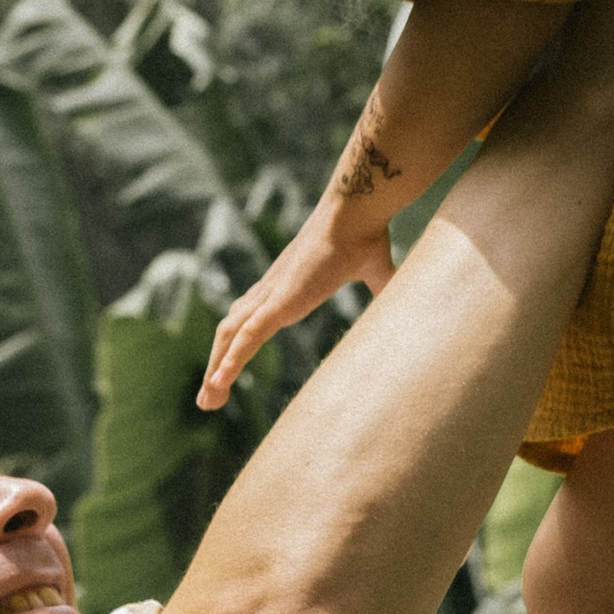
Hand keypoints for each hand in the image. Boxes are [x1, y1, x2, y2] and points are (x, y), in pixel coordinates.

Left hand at [200, 200, 393, 409]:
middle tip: (208, 398)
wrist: (359, 212)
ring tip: (208, 401)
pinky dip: (231, 359)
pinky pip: (249, 335)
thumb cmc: (364, 233)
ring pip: (232, 338)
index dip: (237, 347)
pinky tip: (219, 381)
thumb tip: (404, 296)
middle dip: (218, 366)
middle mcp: (271, 292)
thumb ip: (382, 287)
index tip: (228, 371)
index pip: (251, 321)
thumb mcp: (375, 270)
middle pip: (232, 333)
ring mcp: (273, 295)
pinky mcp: (281, 300)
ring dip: (217, 370)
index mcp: (287, 288)